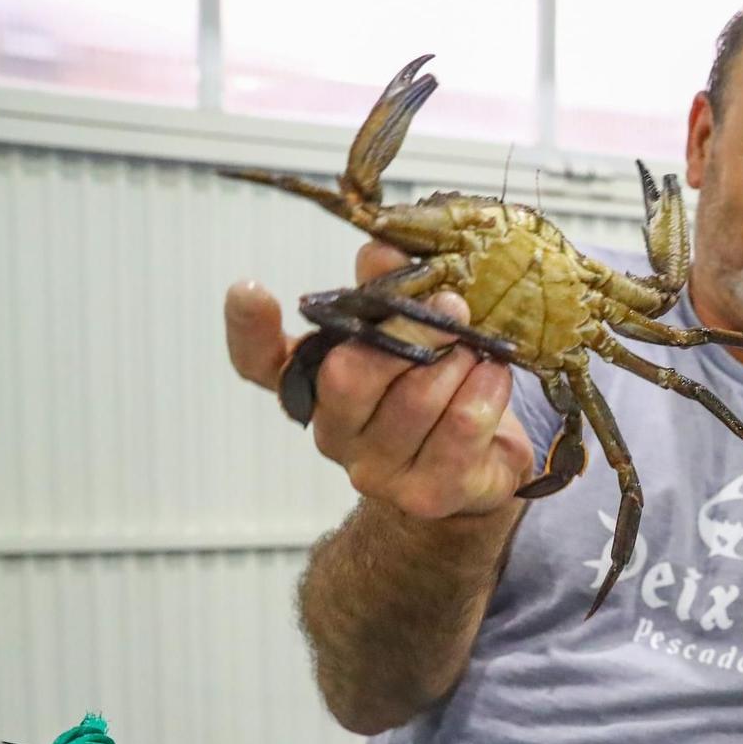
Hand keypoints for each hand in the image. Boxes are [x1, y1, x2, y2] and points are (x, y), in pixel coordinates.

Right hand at [224, 242, 534, 519]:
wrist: (484, 467)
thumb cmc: (440, 388)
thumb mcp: (416, 332)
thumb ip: (391, 291)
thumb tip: (381, 251)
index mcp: (317, 384)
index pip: (258, 363)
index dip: (248, 330)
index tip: (248, 289)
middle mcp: (334, 431)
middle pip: (351, 374)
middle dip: (412, 330)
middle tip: (451, 308)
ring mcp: (376, 470)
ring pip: (417, 398)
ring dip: (459, 362)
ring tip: (479, 350)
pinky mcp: (427, 493)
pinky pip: (462, 425)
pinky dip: (487, 389)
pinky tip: (494, 376)